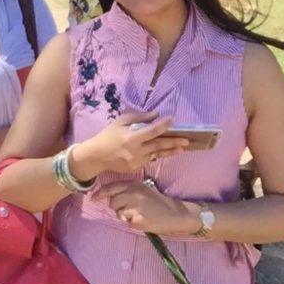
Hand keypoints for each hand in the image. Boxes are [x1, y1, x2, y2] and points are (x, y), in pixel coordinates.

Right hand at [73, 112, 188, 178]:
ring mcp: (137, 161)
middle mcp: (136, 150)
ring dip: (170, 151)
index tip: (172, 120)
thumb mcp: (120, 122)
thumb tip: (155, 115)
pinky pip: (150, 159)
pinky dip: (157, 155)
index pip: (151, 131)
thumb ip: (138, 118)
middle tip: (186, 140)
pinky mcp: (137, 168)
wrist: (97, 156)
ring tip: (182, 149)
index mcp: (132, 137)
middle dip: (174, 142)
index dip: (163, 125)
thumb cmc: (108, 136)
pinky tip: (166, 152)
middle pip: (159, 145)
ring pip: (157, 154)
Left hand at [104, 180, 197, 234]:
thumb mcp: (143, 190)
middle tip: (131, 210)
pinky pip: (127, 222)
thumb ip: (127, 191)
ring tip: (139, 214)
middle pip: (112, 202)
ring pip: (118, 213)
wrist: (175, 213)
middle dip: (118, 208)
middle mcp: (132, 193)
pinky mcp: (137, 218)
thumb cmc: (157, 203)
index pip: (111, 187)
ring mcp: (134, 205)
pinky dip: (132, 223)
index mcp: (133, 185)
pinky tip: (143, 220)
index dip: (100, 193)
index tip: (93, 198)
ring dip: (125, 216)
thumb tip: (110, 197)